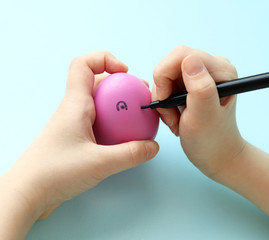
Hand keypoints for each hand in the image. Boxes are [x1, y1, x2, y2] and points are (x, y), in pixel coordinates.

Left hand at [0, 51, 158, 237]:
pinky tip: (124, 140)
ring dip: (119, 108)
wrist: (28, 193)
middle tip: (140, 98)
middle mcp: (74, 110)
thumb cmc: (55, 172)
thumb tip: (152, 146)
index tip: (126, 73)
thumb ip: (130, 154)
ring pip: (100, 105)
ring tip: (137, 120)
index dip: (106, 60)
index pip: (84, 65)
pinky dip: (114, 126)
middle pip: (98, 84)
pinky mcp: (75, 140)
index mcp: (76, 105)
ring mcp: (74, 125)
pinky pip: (99, 124)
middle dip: (121, 86)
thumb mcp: (99, 163)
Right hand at [152, 46, 243, 177]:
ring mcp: (200, 74)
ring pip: (165, 75)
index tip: (166, 101)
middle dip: (163, 91)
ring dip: (164, 100)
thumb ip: (200, 88)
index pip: (181, 55)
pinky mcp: (191, 83)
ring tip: (176, 119)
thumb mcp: (205, 117)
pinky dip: (165, 102)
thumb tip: (190, 60)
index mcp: (221, 71)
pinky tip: (176, 116)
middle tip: (171, 114)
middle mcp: (212, 67)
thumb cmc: (212, 140)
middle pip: (170, 64)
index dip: (165, 75)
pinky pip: (166, 84)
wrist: (216, 154)